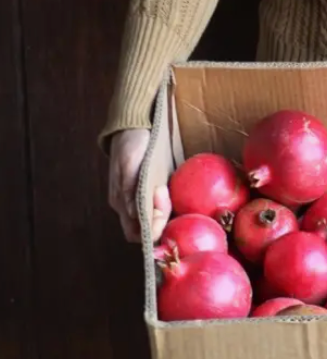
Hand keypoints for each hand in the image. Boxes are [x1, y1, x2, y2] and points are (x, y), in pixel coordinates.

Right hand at [108, 127, 170, 242]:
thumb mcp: (129, 162)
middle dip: (161, 223)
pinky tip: (173, 197)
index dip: (151, 231)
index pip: (136, 233)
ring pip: (152, 222)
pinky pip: (156, 209)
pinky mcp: (146, 193)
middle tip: (167, 198)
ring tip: (168, 194)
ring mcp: (136, 201)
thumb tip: (134, 213)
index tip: (161, 213)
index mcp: (120, 202)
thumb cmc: (131, 142)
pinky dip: (165, 208)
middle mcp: (127, 207)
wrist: (133, 125)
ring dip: (164, 216)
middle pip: (146, 232)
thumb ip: (129, 189)